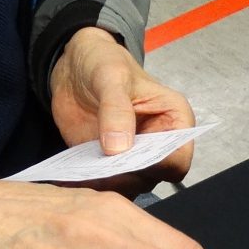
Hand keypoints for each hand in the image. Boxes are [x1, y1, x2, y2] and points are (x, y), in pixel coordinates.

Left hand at [47, 27, 198, 186]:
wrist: (74, 68)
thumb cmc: (104, 62)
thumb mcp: (111, 76)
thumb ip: (116, 110)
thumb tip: (119, 148)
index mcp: (174, 121)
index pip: (178, 158)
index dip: (158, 165)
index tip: (129, 158)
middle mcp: (157, 145)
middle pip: (152, 177)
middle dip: (127, 176)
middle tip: (99, 167)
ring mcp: (131, 158)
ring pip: (127, 186)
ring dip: (106, 184)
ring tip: (82, 173)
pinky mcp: (107, 165)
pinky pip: (102, 184)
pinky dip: (87, 184)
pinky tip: (70, 176)